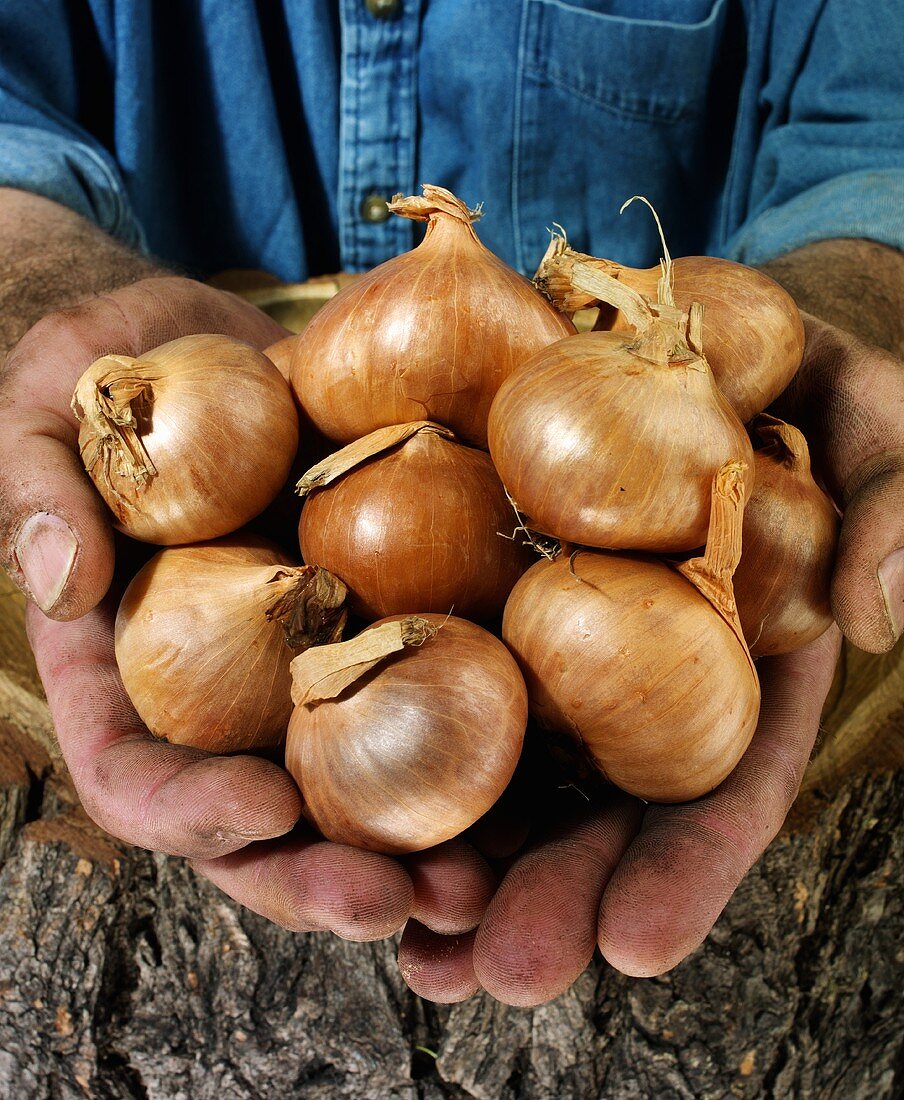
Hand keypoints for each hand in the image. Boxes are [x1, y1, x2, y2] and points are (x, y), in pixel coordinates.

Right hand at [5, 278, 495, 939]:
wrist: (212, 346)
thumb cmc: (111, 374)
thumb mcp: (50, 411)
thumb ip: (43, 489)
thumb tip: (60, 583)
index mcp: (124, 671)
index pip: (134, 774)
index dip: (188, 811)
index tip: (263, 808)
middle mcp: (219, 696)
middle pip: (258, 825)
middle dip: (319, 879)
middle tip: (397, 905)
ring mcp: (303, 671)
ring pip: (352, 795)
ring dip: (414, 856)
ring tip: (483, 883)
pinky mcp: (376, 628)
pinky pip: (426, 707)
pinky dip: (475, 759)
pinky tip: (536, 786)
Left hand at [398, 311, 902, 1002]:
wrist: (698, 328)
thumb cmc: (807, 388)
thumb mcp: (878, 427)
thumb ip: (893, 507)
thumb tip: (882, 612)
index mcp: (745, 669)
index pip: (726, 789)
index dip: (686, 870)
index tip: (634, 944)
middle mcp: (644, 678)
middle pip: (601, 809)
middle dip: (552, 897)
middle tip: (496, 975)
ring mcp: (559, 639)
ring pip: (510, 764)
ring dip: (458, 859)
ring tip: (407, 943)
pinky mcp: (485, 587)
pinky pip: (439, 666)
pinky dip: (396, 738)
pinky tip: (345, 802)